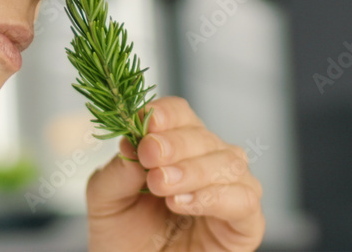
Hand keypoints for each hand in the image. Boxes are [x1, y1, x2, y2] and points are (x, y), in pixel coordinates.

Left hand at [86, 96, 264, 250]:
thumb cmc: (124, 237)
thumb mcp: (106, 199)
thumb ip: (117, 171)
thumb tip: (132, 142)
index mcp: (176, 148)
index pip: (180, 114)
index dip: (166, 114)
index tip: (146, 122)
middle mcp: (209, 162)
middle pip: (204, 135)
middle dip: (175, 144)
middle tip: (149, 156)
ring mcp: (231, 191)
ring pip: (229, 162)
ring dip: (193, 170)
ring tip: (162, 185)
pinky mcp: (246, 225)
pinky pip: (244, 200)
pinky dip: (215, 196)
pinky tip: (183, 202)